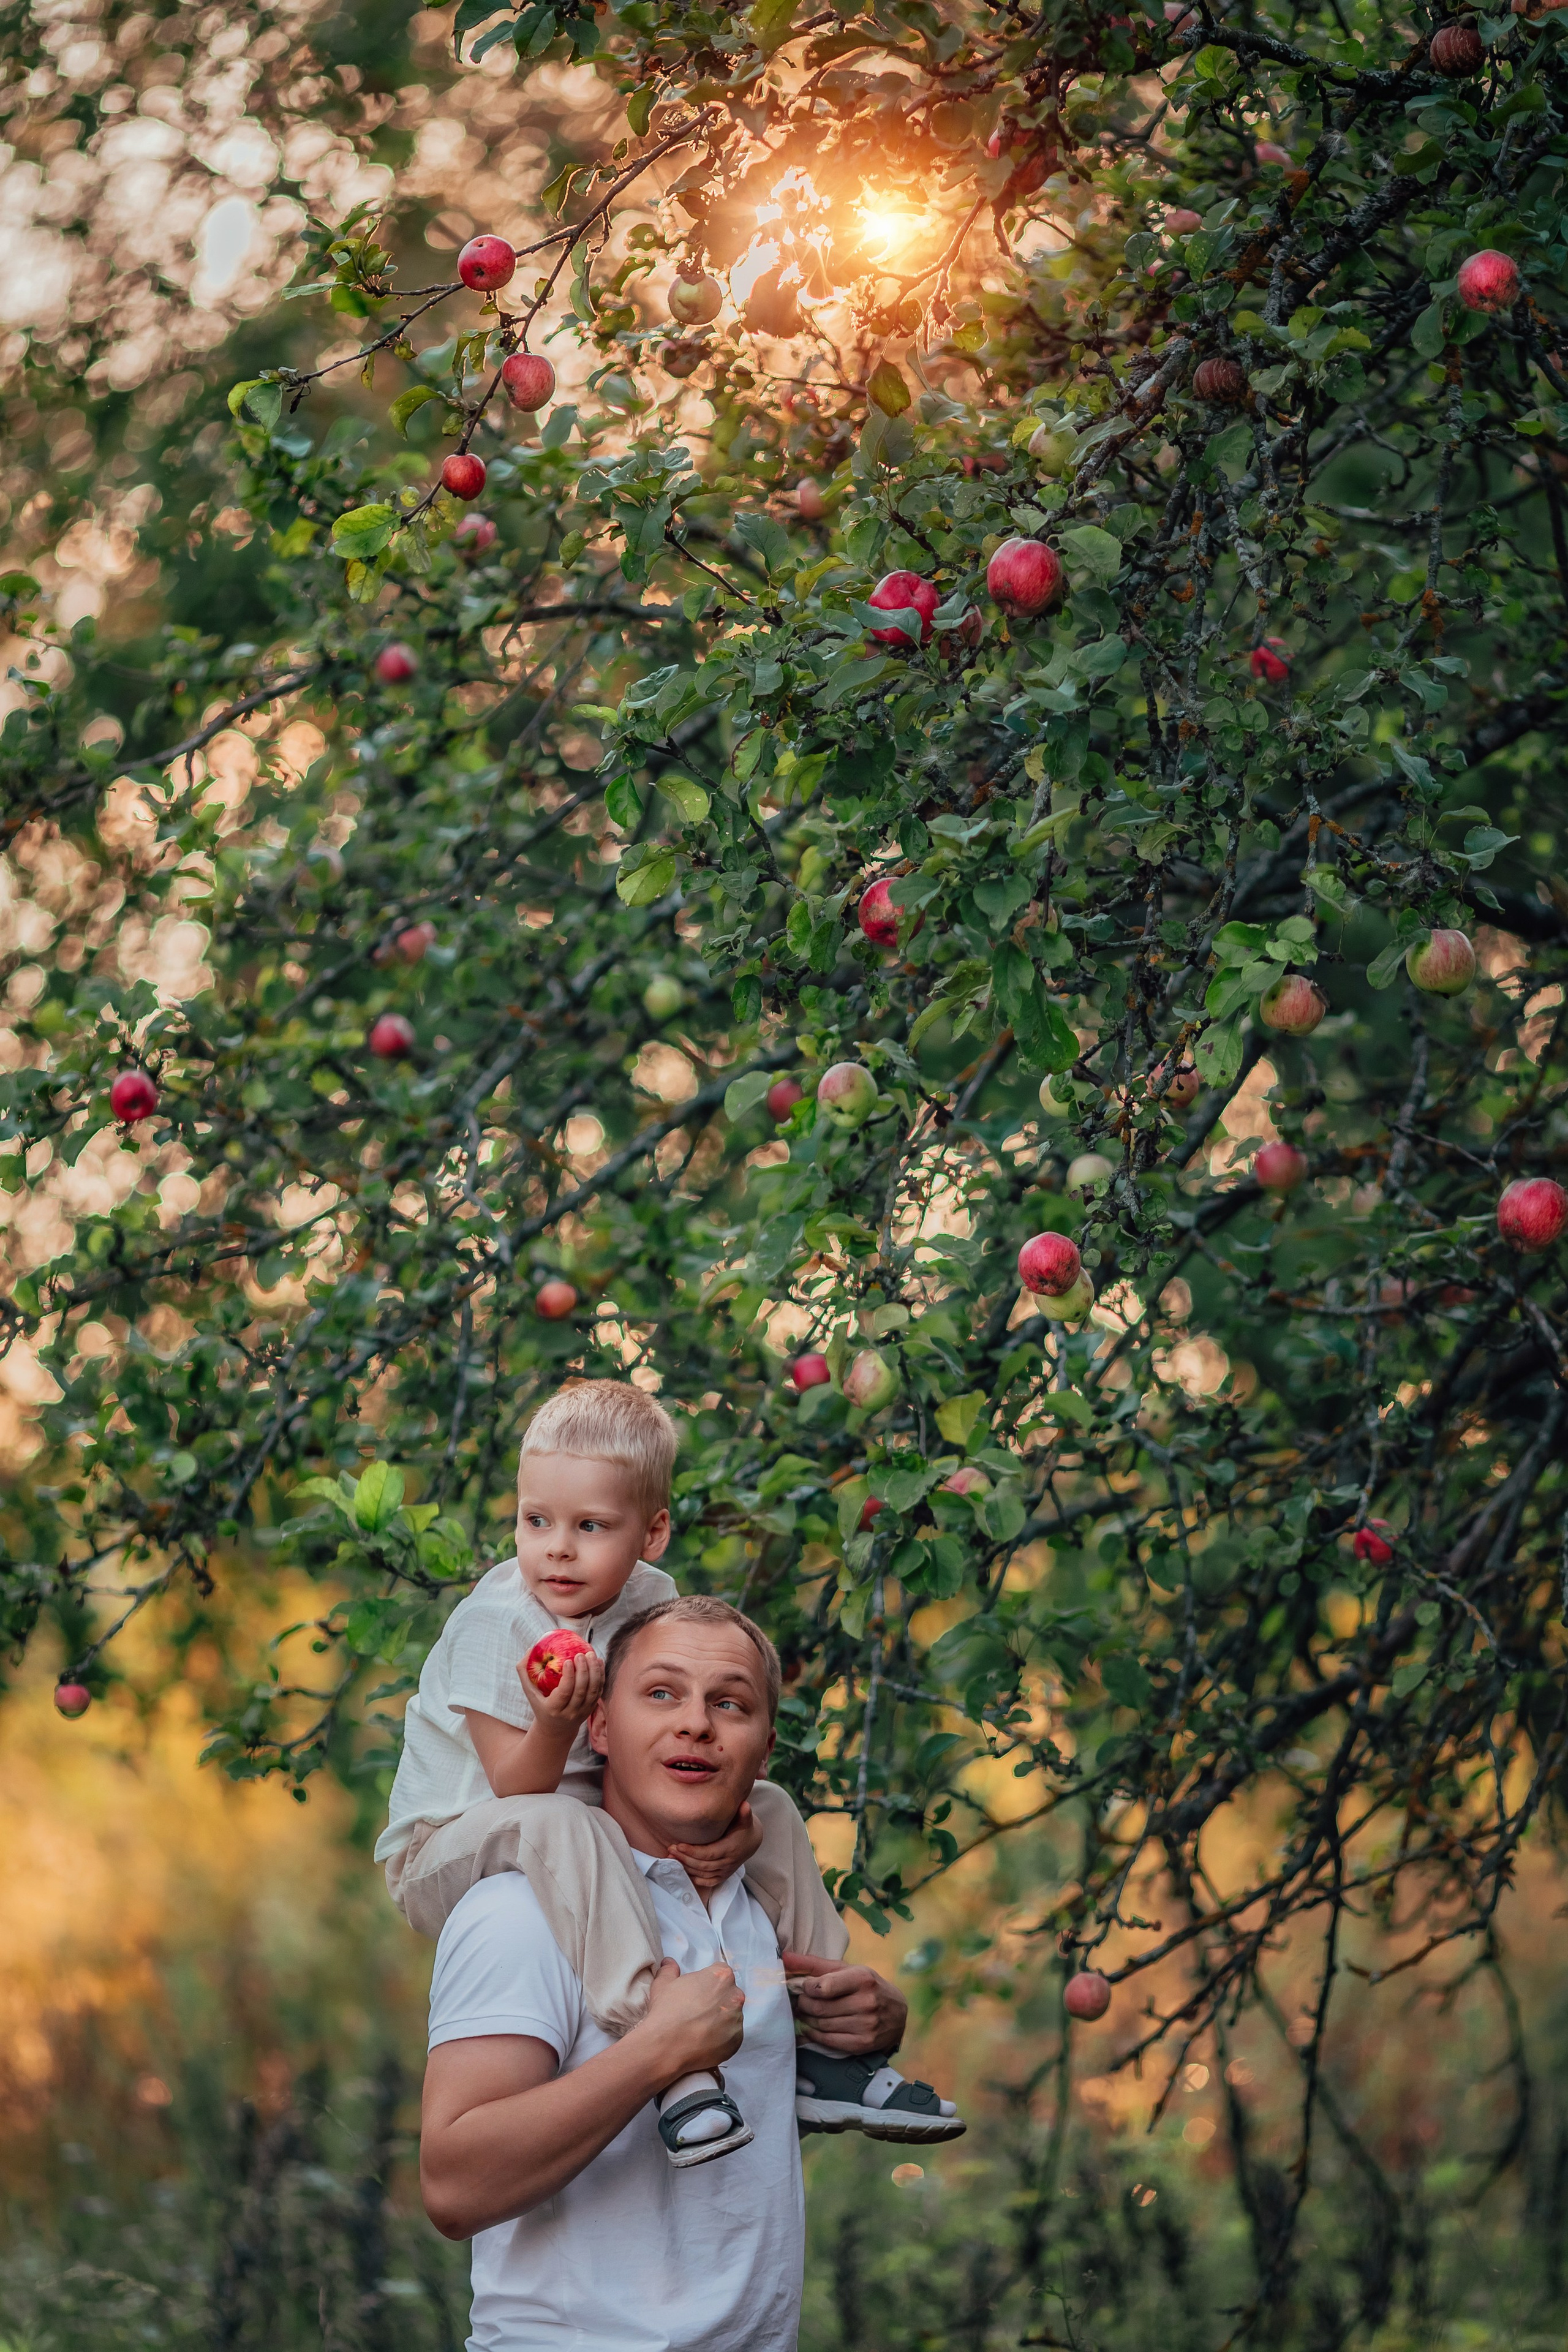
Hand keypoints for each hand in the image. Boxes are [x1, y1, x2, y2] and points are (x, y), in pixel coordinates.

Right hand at [516, 1645, 602, 1736]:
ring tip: (591, 1654)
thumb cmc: (541, 1704)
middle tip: (581, 1654)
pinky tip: (599, 1662)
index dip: (569, 1677)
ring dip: (594, 1671)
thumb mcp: (529, 1692)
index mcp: (553, 1709)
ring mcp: (582, 1712)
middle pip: (580, 1691)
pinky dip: (601, 1676)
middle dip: (583, 1671)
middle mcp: (570, 1713)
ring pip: (593, 1691)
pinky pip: (599, 1691)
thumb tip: (531, 1649)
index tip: (568, 1660)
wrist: (555, 1729)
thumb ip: (525, 1672)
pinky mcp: (591, 1709)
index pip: (564, 1693)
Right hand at [633, 1958, 745, 2085]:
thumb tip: (669, 1963)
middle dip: (716, 2000)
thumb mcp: (663, 1985)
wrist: (666, 2047)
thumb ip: (670, 1970)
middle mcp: (734, 1996)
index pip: (720, 1972)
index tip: (698, 1991)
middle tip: (697, 2010)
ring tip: (699, 2028)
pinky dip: (721, 2038)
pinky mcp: (736, 2041)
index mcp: (721, 1976)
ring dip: (719, 2019)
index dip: (707, 1981)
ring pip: (731, 2016)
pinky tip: (704, 2040)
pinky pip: (731, 2036)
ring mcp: (737, 2020)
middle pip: (728, 1994)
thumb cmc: (666, 2013)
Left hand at [667, 1798, 764, 1894]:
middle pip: (703, 1865)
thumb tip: (744, 1804)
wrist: (751, 1842)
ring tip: (672, 1857)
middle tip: (671, 1849)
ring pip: (703, 1874)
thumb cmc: (744, 1828)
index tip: (679, 1845)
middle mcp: (728, 1862)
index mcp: (731, 1849)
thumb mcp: (745, 1820)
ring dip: (686, 1867)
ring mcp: (725, 1871)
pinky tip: (684, 1870)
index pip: (709, 1853)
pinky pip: (708, 1881)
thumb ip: (744, 1813)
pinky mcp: (723, 1876)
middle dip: (685, 1858)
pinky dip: (695, 1878)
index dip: (693, 1851)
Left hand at [781, 1948, 906, 2056]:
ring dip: (806, 2019)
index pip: (824, 1986)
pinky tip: (810, 2028)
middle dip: (803, 2004)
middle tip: (799, 2001)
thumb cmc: (867, 1986)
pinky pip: (829, 2041)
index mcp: (862, 1979)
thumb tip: (783, 1957)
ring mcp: (866, 2025)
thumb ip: (814, 1964)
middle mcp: (866, 2002)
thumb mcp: (847, 1969)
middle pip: (820, 2007)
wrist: (897, 2013)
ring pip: (822, 2025)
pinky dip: (814, 2035)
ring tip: (804, 2013)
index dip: (807, 1988)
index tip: (804, 1987)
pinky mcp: (863, 2044)